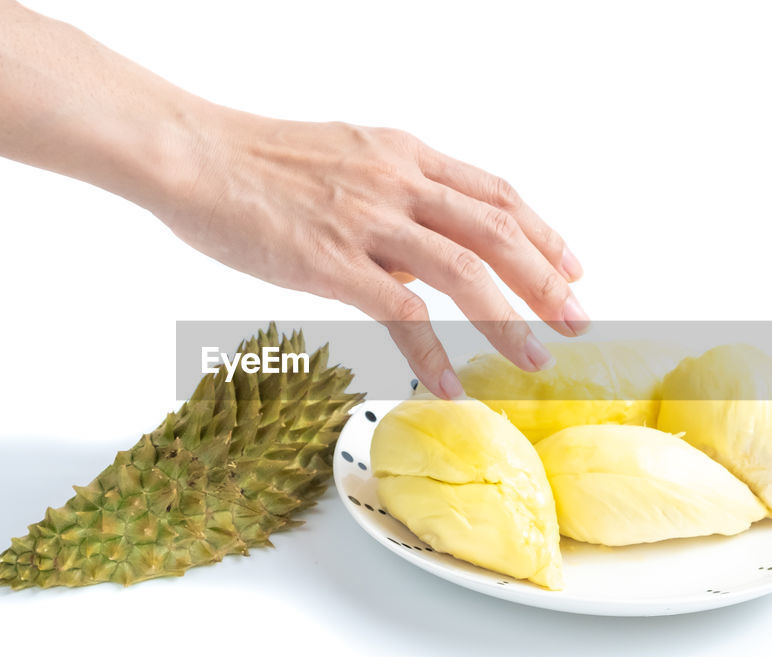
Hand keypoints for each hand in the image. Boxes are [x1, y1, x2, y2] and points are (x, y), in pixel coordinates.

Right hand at [151, 105, 588, 398]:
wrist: (192, 154)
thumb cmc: (253, 161)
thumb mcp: (340, 159)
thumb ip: (387, 198)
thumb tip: (415, 256)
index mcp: (403, 154)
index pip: (494, 193)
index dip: (541, 232)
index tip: (571, 266)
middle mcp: (398, 181)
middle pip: (497, 231)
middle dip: (547, 279)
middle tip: (579, 319)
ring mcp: (368, 221)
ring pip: (465, 271)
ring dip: (509, 319)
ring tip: (537, 359)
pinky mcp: (332, 262)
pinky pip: (402, 316)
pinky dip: (433, 355)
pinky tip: (452, 387)